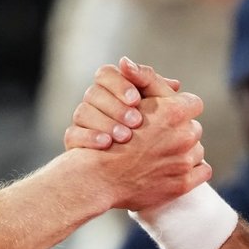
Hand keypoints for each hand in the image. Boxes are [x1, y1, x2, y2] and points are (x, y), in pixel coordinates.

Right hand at [63, 58, 185, 150]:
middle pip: (94, 92)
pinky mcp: (74, 141)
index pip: (106, 74)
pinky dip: (90, 138)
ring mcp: (82, 122)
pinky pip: (72, 134)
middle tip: (136, 121)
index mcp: (112, 89)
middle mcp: (94, 102)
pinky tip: (107, 145)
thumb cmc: (152, 139)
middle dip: (117, 107)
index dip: (120, 84)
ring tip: (125, 137)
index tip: (136, 100)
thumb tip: (176, 85)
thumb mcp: (163, 113)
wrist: (126, 174)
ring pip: (82, 111)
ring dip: (106, 122)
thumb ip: (168, 99)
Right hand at [74, 88, 210, 210]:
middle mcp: (185, 135)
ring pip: (197, 150)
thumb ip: (147, 80)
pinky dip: (191, 170)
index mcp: (174, 112)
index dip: (179, 108)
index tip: (168, 115)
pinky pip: (203, 171)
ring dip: (184, 151)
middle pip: (194, 128)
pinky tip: (173, 169)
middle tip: (159, 137)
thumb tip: (164, 76)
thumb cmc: (109, 135)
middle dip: (180, 131)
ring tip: (161, 155)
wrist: (98, 177)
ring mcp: (185, 161)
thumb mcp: (128, 100)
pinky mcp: (183, 183)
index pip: (192, 103)